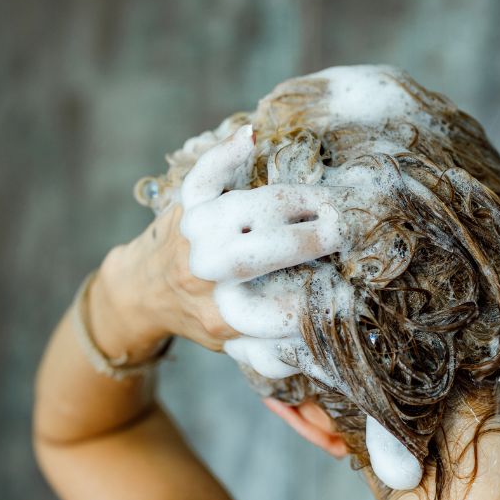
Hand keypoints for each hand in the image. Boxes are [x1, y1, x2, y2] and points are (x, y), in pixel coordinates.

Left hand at [92, 125, 347, 357]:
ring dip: (292, 201)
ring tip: (325, 203)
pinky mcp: (186, 204)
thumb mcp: (238, 348)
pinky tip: (251, 139)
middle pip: (267, 250)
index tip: (356, 281)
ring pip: (246, 209)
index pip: (287, 308)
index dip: (327, 294)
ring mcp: (195, 236)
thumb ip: (280, 353)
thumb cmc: (204, 316)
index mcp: (225, 318)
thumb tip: (331, 360)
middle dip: (312, 238)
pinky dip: (226, 154)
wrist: (143, 291)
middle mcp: (207, 276)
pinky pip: (204, 175)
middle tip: (346, 230)